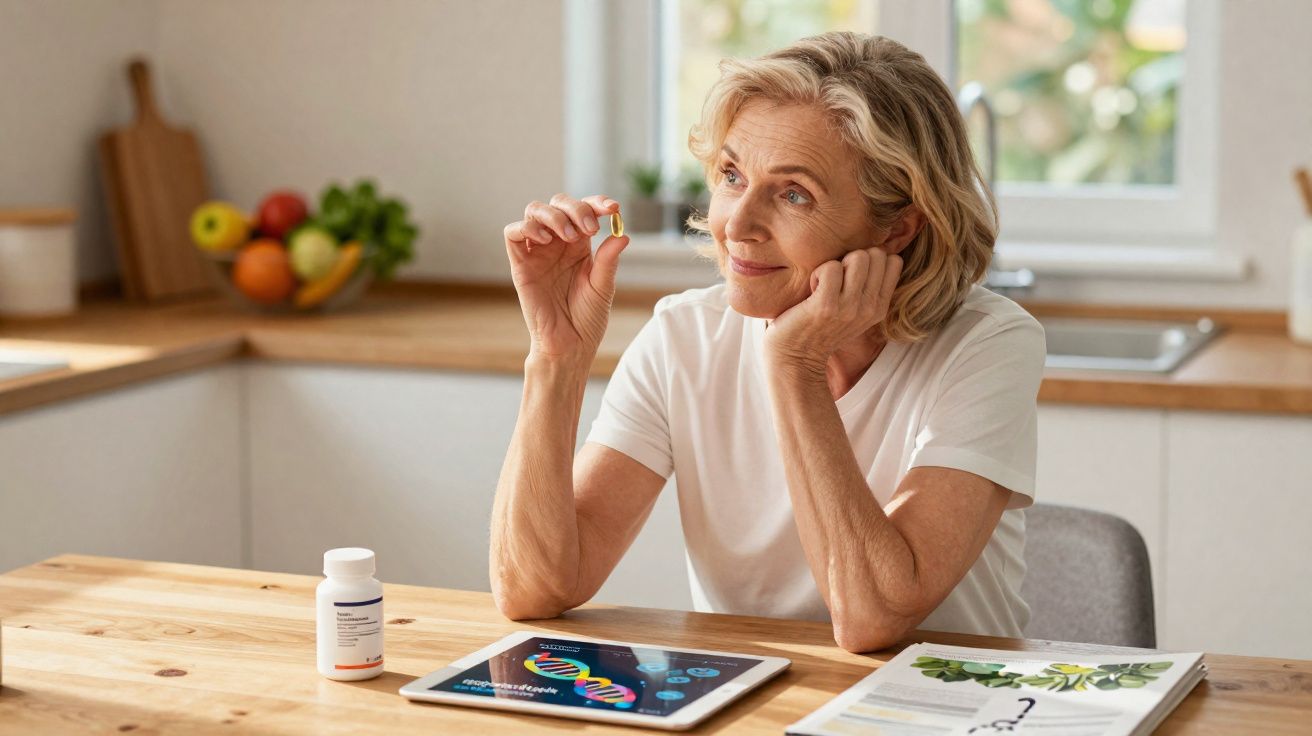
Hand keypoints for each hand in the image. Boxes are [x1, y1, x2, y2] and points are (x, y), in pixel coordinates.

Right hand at [504, 193, 628, 361]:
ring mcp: (538, 251)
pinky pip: (513, 233)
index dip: (597, 203)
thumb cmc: (587, 318)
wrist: (569, 344)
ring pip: (535, 211)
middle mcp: (558, 243)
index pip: (585, 211)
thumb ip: (608, 260)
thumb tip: (622, 234)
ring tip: (568, 235)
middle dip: (575, 208)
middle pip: (559, 204)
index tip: (612, 209)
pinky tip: (546, 241)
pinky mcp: (520, 263)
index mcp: (580, 245)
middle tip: (589, 228)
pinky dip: (526, 227)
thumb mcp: (603, 286)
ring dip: (553, 215)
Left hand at [762, 247, 901, 374]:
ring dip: (835, 264)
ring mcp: (849, 308)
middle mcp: (869, 308)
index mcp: (879, 307)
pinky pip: (831, 267)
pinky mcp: (826, 306)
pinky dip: (817, 272)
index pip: (893, 261)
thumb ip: (867, 288)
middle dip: (853, 258)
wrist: (796, 359)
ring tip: (823, 284)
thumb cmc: (819, 328)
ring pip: (858, 257)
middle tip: (835, 280)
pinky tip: (812, 289)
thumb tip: (872, 252)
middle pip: (876, 254)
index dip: (870, 259)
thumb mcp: (854, 312)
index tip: (851, 276)